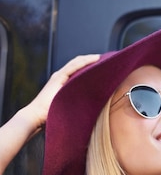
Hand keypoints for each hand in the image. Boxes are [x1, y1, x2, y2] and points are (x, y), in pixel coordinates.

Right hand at [0, 54, 99, 174]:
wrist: (36, 117)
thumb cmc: (53, 116)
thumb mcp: (71, 107)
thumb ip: (80, 103)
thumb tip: (97, 108)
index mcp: (65, 82)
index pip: (81, 70)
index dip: (92, 67)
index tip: (107, 67)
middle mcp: (62, 77)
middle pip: (80, 64)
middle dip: (94, 61)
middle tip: (109, 60)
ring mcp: (59, 76)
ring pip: (78, 63)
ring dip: (91, 59)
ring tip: (105, 58)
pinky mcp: (58, 77)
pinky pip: (74, 66)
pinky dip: (85, 62)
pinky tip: (95, 60)